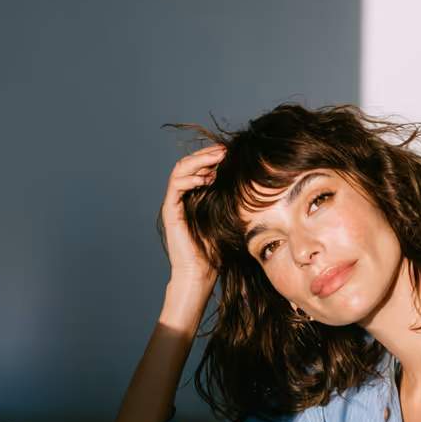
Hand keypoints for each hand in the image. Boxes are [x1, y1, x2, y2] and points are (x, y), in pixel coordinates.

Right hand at [160, 144, 224, 282]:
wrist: (201, 272)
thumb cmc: (217, 249)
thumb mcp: (229, 217)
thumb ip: (232, 198)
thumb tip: (250, 179)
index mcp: (195, 195)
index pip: (200, 167)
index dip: (213, 157)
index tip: (231, 152)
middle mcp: (183, 196)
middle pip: (189, 164)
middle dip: (207, 154)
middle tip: (224, 149)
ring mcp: (175, 202)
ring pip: (181, 170)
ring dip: (199, 161)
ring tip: (217, 158)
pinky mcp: (170, 211)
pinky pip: (176, 186)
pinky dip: (189, 179)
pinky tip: (205, 179)